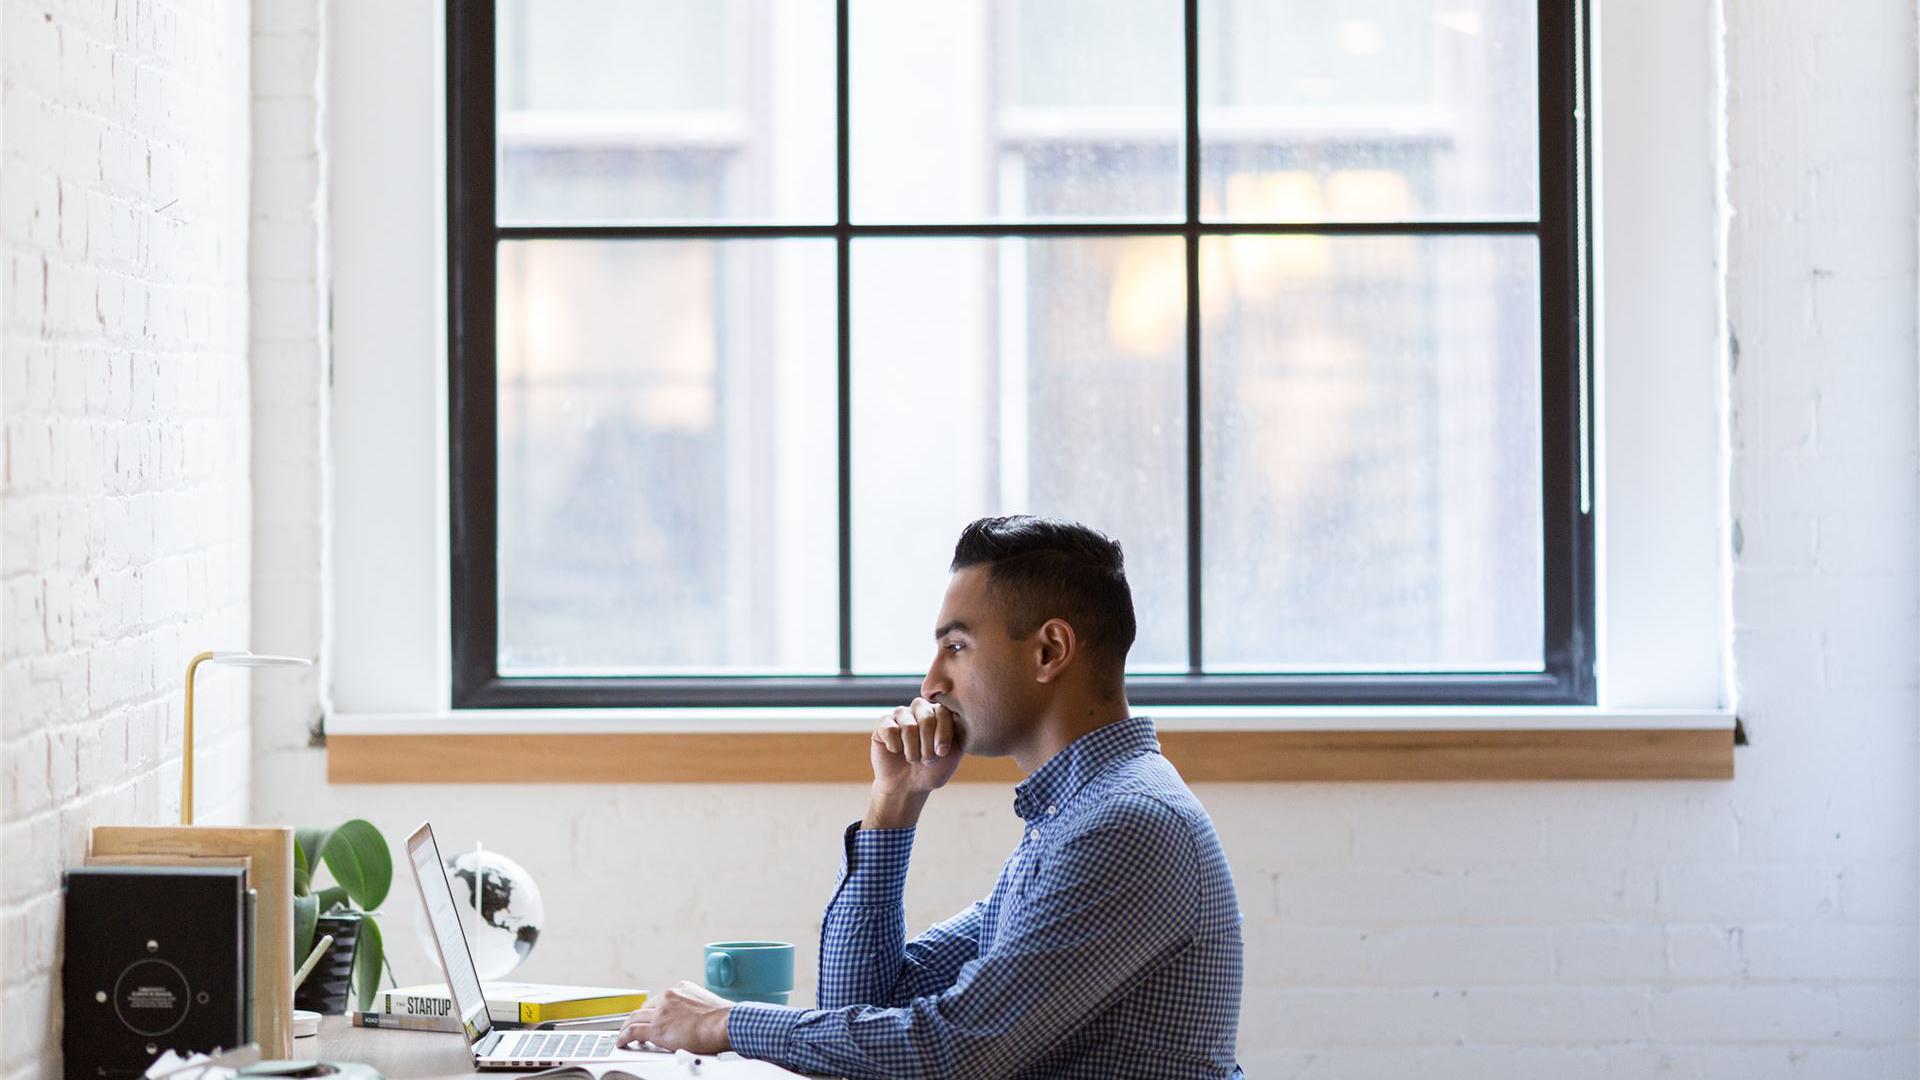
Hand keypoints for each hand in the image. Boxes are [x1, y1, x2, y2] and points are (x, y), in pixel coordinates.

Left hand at [617, 981, 732, 1054]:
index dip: (654, 1010)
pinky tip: (622, 1042)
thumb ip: (699, 1008)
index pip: (661, 999)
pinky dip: (624, 1037)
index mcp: (681, 988)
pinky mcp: (655, 1028)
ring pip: (634, 1018)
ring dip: (628, 1026)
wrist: (724, 1024)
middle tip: (635, 1026)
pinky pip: (632, 1031)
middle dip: (640, 1017)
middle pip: (645, 1007)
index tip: (653, 1017)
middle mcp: (668, 996)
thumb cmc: (724, 1018)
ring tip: (624, 1035)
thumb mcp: (709, 1004)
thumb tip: (703, 1019)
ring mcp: (660, 1012)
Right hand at [866, 698, 964, 827]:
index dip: (943, 734)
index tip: (942, 753)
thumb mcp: (953, 752)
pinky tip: (896, 752)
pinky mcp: (883, 723)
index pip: (944, 711)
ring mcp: (901, 714)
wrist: (908, 786)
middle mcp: (920, 709)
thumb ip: (959, 731)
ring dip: (912, 750)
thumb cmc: (933, 769)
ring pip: (908, 726)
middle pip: (927, 717)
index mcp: (939, 712)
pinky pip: (890, 730)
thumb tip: (960, 715)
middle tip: (927, 760)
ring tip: (913, 759)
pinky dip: (895, 747)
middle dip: (928, 745)